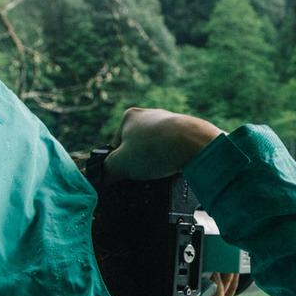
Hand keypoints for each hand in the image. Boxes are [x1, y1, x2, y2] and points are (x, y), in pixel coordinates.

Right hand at [103, 108, 222, 183]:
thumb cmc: (154, 148)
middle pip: (138, 147)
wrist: (194, 143)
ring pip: (158, 150)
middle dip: (141, 163)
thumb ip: (106, 171)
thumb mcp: (120, 164)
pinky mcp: (188, 134)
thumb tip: (101, 178)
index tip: (126, 173)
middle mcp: (150, 116)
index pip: (116, 144)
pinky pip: (175, 152)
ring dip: (158, 163)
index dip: (120, 162)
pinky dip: (174, 162)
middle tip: (145, 174)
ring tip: (161, 171)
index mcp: (130, 117)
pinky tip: (175, 168)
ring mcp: (170, 124)